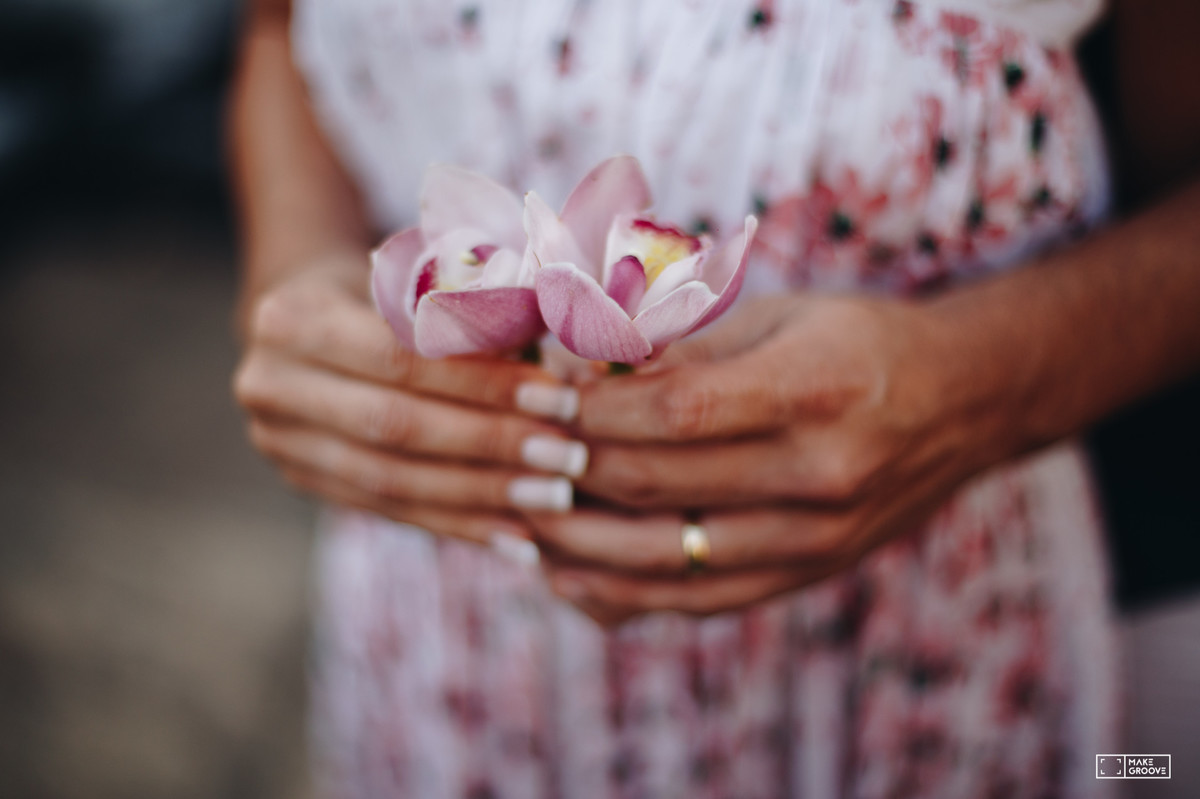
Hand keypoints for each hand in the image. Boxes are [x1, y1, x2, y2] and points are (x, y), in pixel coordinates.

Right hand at [233, 256, 585, 549]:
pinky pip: (390, 512)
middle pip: (394, 427)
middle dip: (491, 445)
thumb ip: (473, 311)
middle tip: (567, 456)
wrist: (298, 321)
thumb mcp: (412, 279)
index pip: (401, 360)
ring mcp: (280, 443)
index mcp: (292, 318)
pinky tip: (517, 538)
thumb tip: (566, 343)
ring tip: (553, 499)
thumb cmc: (375, 287)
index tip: (559, 398)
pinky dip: (458, 524)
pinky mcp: (304, 482)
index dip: (482, 384)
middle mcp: (271, 385)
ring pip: (391, 482)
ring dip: (481, 495)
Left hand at [523, 293, 1010, 624]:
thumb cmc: (859, 343)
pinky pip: (699, 597)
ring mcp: (818, 537)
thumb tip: (579, 368)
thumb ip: (683, 350)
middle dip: (570, 466)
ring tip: (519, 512)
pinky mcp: (809, 573)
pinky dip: (623, 589)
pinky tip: (567, 570)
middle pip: (659, 485)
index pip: (675, 412)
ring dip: (578, 538)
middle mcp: (820, 474)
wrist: (965, 402)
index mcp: (815, 390)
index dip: (592, 407)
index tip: (539, 394)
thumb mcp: (781, 319)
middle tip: (514, 447)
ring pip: (667, 556)